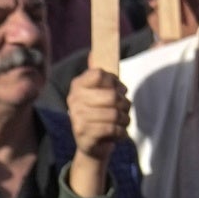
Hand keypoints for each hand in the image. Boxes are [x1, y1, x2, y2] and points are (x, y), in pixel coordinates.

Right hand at [63, 58, 132, 197]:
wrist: (93, 146)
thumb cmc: (100, 115)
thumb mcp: (101, 93)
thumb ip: (100, 75)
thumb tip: (94, 51)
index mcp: (77, 85)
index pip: (100, 74)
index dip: (116, 82)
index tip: (119, 90)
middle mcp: (73, 99)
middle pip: (112, 95)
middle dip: (125, 104)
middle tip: (124, 110)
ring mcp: (77, 117)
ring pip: (114, 113)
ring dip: (125, 119)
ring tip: (122, 122)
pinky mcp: (84, 134)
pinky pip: (112, 128)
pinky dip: (121, 132)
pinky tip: (119, 133)